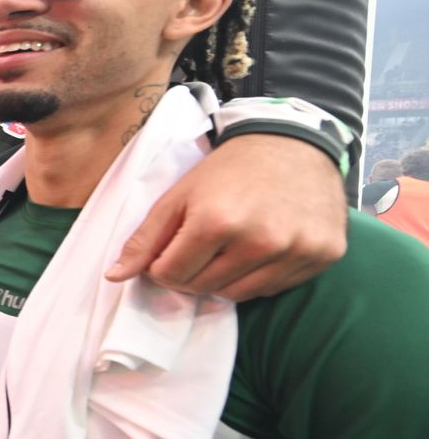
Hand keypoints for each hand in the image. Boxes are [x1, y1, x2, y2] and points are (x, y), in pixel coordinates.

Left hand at [107, 134, 347, 299]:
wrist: (294, 143)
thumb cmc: (228, 170)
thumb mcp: (178, 196)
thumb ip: (144, 238)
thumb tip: (113, 277)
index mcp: (218, 222)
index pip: (170, 274)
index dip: (163, 264)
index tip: (173, 246)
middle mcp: (261, 240)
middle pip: (203, 288)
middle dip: (191, 272)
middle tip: (202, 245)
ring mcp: (297, 251)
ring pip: (237, 295)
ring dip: (223, 279)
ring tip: (230, 246)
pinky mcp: (323, 255)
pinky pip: (273, 289)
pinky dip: (258, 277)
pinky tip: (261, 247)